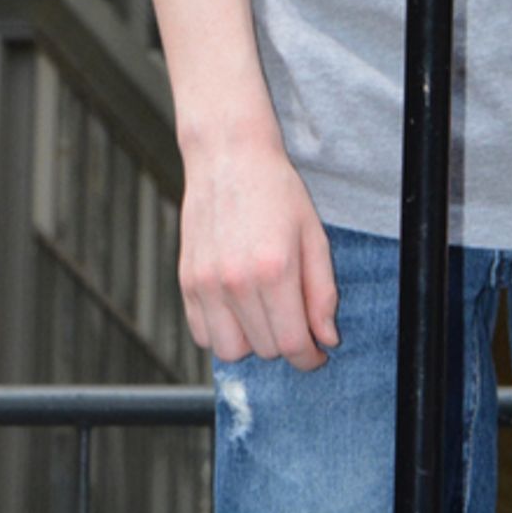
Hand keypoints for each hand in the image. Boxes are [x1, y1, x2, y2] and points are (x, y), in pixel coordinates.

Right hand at [179, 134, 338, 371]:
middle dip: (284, 341)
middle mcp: (235, 281)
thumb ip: (322, 292)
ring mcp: (205, 283)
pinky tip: (236, 306)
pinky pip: (202, 334)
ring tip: (262, 312)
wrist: (228, 155)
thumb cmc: (275, 190)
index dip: (309, 357)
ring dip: (250, 341)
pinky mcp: (186, 281)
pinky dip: (221, 331)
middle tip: (291, 314)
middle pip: (264, 350)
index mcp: (274, 269)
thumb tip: (326, 339)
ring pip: (230, 351)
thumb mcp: (313, 234)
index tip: (316, 353)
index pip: (292, 344)